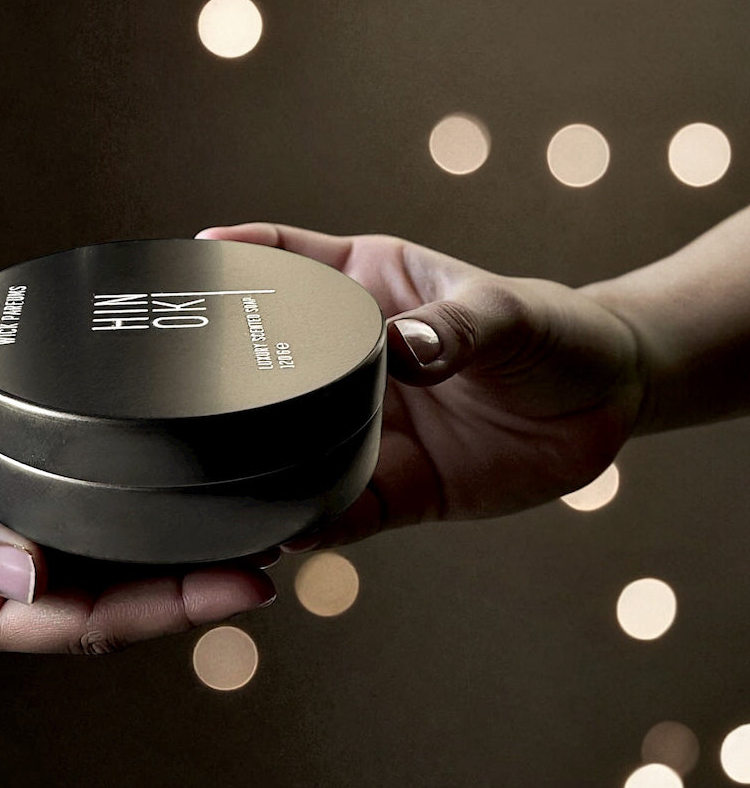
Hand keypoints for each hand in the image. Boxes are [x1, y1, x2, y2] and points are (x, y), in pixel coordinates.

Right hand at [0, 358, 275, 662]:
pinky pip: (97, 521)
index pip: (82, 624)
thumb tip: (29, 575)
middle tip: (279, 554)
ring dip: (183, 556)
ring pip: (115, 568)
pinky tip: (193, 493)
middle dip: (197, 590)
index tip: (243, 587)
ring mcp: (19, 553)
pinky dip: (147, 515)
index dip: (168, 611)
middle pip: (116, 606)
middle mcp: (2, 595)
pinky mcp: (28, 507)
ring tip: (262, 526)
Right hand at [196, 223, 645, 547]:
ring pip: (293, 447)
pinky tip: (288, 530)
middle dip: (226, 381)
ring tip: (217, 482)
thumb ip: (455, 327)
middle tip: (180, 395)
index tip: (189, 257)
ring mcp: (365, 426)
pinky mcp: (392, 488)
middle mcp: (351, 362)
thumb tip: (405, 350)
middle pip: (270, 368)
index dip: (237, 256)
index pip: (287, 263)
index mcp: (366, 291)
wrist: (607, 405)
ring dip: (261, 467)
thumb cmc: (551, 331)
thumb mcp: (505, 312)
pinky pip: (341, 509)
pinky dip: (313, 523)